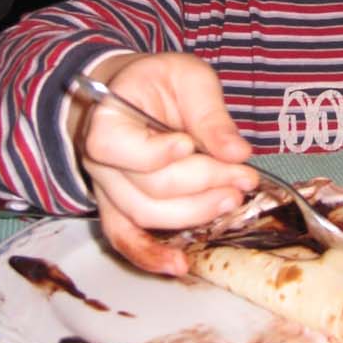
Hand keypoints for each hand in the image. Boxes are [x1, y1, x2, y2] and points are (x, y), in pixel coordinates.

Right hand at [71, 52, 258, 274]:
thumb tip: (237, 152)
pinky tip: (180, 265)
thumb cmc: (159, 82)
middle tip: (243, 176)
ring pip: (146, 214)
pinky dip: (150, 257)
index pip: (116, 145)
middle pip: (147, 186)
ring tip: (233, 198)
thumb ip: (210, 113)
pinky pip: (127, 239)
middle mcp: (99, 160)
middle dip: (202, 183)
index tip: (191, 143)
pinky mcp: (119, 209)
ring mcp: (107, 189)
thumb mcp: (187, 77)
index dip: (156, 152)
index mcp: (106, 118)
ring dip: (195, 213)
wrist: (133, 93)